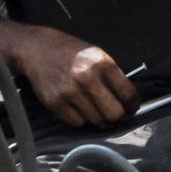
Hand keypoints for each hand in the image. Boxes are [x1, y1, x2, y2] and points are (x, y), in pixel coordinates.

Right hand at [18, 33, 135, 126]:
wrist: (37, 49)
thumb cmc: (71, 52)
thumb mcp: (97, 55)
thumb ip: (113, 76)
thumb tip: (128, 102)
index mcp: (102, 64)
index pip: (128, 95)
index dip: (133, 106)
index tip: (131, 108)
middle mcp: (87, 78)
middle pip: (114, 114)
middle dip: (118, 117)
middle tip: (115, 115)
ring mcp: (70, 92)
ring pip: (96, 120)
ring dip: (98, 117)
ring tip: (93, 106)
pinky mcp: (56, 103)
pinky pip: (77, 122)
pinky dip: (80, 118)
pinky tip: (77, 105)